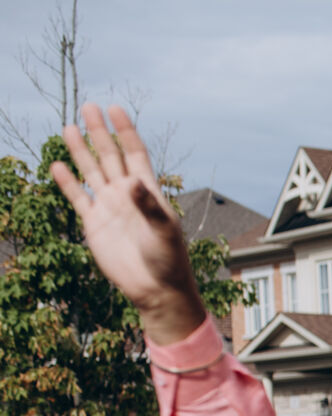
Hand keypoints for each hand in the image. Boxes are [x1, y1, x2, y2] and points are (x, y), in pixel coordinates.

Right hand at [47, 104, 204, 343]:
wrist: (155, 289)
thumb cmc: (169, 260)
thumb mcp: (164, 231)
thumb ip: (149, 205)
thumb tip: (133, 182)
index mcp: (148, 191)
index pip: (135, 153)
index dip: (125, 131)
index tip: (115, 109)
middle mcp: (126, 194)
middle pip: (110, 156)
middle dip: (100, 132)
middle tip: (89, 107)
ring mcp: (109, 207)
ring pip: (91, 171)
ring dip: (81, 150)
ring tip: (70, 127)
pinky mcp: (94, 224)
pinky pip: (78, 197)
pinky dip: (67, 182)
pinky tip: (57, 165)